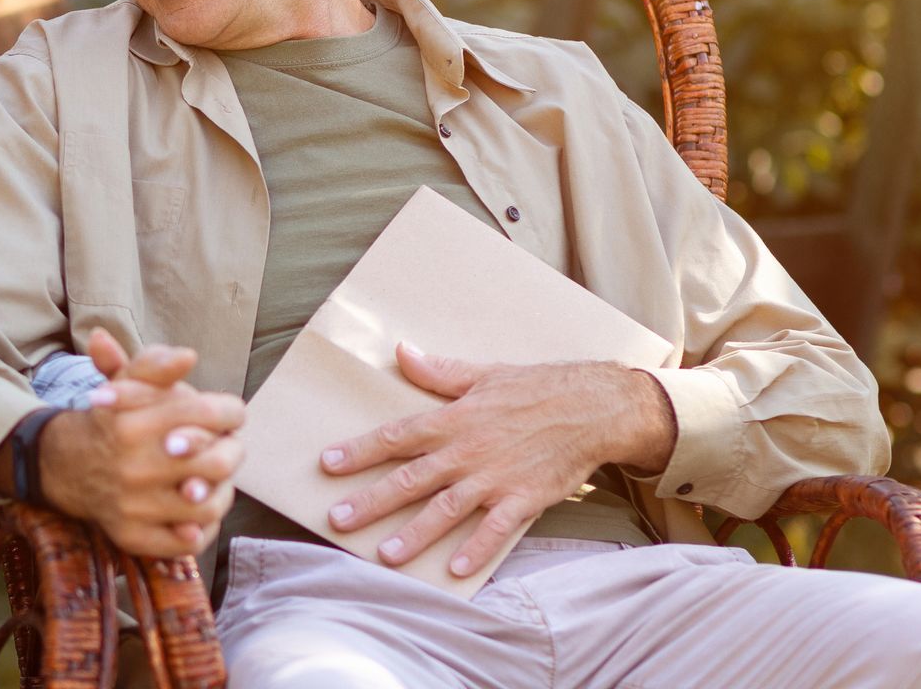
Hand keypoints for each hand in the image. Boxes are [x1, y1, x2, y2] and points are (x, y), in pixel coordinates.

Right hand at [39, 329, 246, 558]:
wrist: (67, 465)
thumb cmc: (114, 418)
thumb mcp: (127, 381)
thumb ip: (156, 364)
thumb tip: (188, 356)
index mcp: (134, 422)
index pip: (210, 414)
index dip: (231, 412)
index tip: (229, 415)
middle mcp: (132, 466)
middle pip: (218, 462)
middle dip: (232, 452)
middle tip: (227, 448)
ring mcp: (132, 506)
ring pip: (209, 506)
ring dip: (221, 491)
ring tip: (213, 479)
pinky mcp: (132, 536)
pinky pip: (187, 542)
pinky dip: (199, 528)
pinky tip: (195, 510)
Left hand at [319, 343, 672, 577]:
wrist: (593, 407)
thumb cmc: (535, 388)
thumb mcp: (483, 373)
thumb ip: (438, 371)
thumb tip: (401, 351)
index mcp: (453, 420)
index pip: (397, 436)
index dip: (360, 450)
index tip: (327, 463)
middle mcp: (468, 451)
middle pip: (411, 479)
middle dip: (372, 500)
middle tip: (337, 519)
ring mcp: (495, 478)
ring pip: (446, 510)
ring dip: (415, 534)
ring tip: (384, 555)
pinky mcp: (524, 499)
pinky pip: (496, 529)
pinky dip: (477, 549)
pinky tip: (456, 570)